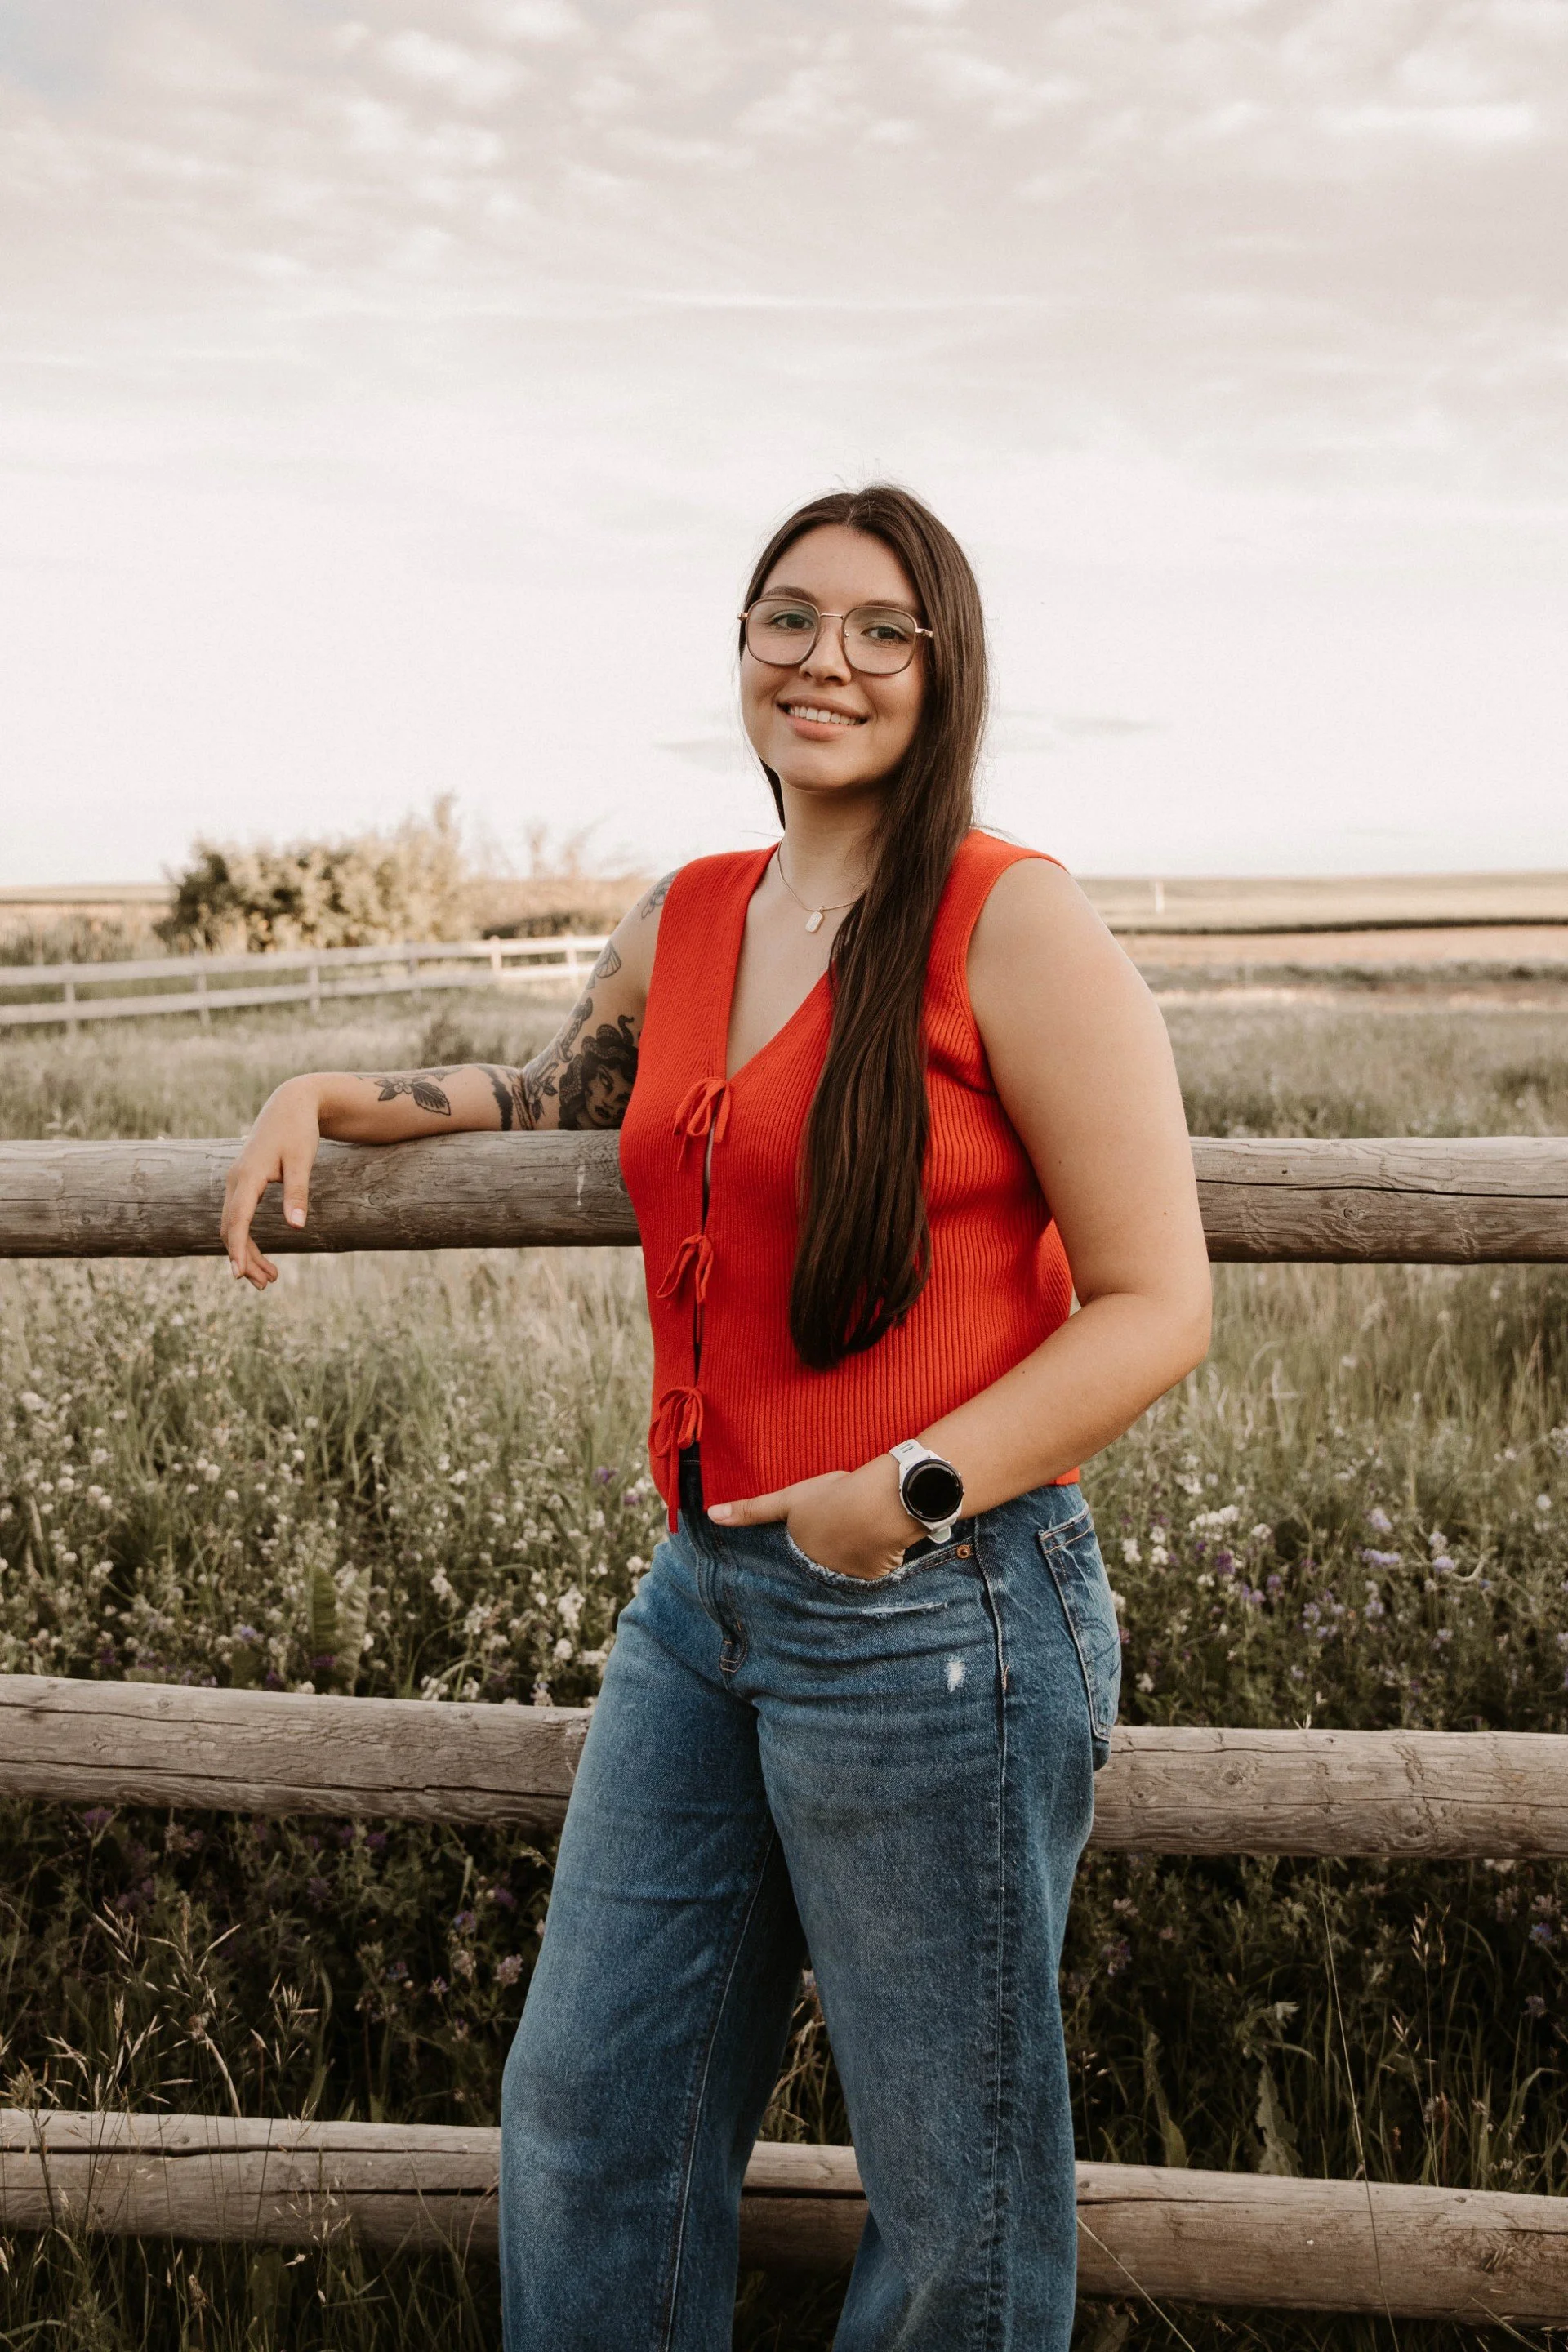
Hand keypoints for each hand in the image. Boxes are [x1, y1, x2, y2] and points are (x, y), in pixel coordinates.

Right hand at [221, 1076, 323, 1290]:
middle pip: (230, 1228)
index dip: (237, 1248)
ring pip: (232, 1225)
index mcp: (248, 1175)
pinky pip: (237, 1216)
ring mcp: (236, 1182)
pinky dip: (246, 1238)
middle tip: (266, 1285)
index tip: (238, 1274)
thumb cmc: (299, 1131)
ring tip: (269, 1279)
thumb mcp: (302, 1161)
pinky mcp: (243, 1183)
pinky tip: (260, 1254)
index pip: (237, 1219)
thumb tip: (297, 1227)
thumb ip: (298, 1192)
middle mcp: (235, 1180)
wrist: (291, 1104)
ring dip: (246, 1252)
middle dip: (244, 1258)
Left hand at [708, 1458, 922, 1581]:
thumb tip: (711, 1515)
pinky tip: (876, 1546)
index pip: (791, 1564)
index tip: (805, 1542)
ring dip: (847, 1561)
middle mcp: (819, 1575)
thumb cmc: (834, 1497)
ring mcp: (846, 1580)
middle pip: (816, 1569)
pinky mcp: (873, 1581)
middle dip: (821, 1559)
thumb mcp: (789, 1499)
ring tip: (855, 1539)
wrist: (883, 1504)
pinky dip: (871, 1563)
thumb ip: (752, 1511)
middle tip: (834, 1538)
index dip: (800, 1550)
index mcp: (799, 1555)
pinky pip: (869, 1575)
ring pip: (842, 1572)